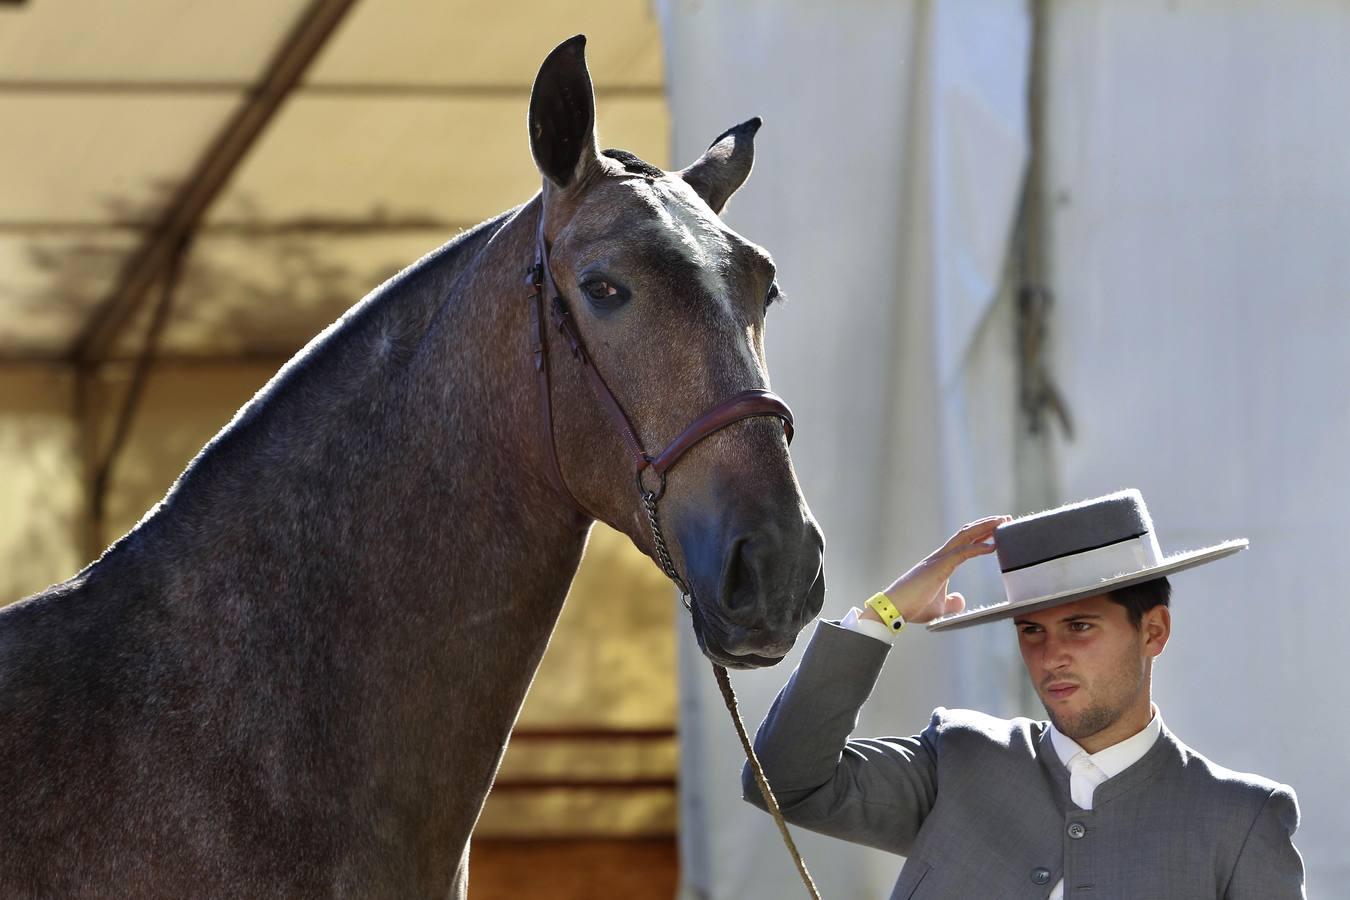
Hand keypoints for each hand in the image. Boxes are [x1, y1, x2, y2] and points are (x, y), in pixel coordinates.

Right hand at [864, 516, 1009, 624]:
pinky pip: (962, 553)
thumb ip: (951, 602)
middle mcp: (940, 556)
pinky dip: (978, 547)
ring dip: (985, 527)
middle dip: (987, 524)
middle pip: (967, 533)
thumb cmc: (912, 607)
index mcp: (941, 563)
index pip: (964, 542)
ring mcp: (939, 559)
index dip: (982, 534)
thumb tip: (960, 600)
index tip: (998, 530)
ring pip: (965, 536)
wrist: (893, 609)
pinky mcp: (939, 566)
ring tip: (1002, 521)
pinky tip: (993, 546)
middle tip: (1006, 519)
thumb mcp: (940, 607)